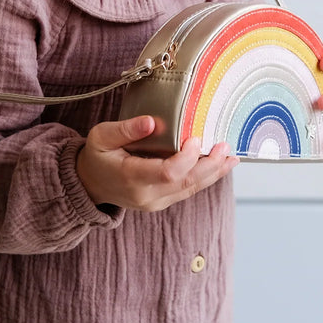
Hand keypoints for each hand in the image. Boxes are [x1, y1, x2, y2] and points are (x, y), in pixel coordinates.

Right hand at [76, 115, 238, 210]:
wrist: (90, 184)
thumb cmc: (97, 156)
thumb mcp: (101, 137)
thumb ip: (126, 129)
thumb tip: (151, 121)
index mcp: (131, 178)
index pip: (167, 173)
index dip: (187, 158)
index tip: (196, 138)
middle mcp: (147, 195)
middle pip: (186, 183)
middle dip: (210, 165)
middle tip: (226, 146)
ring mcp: (157, 201)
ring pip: (192, 188)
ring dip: (215, 172)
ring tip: (232, 155)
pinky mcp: (164, 200)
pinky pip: (189, 189)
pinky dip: (207, 176)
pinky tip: (222, 164)